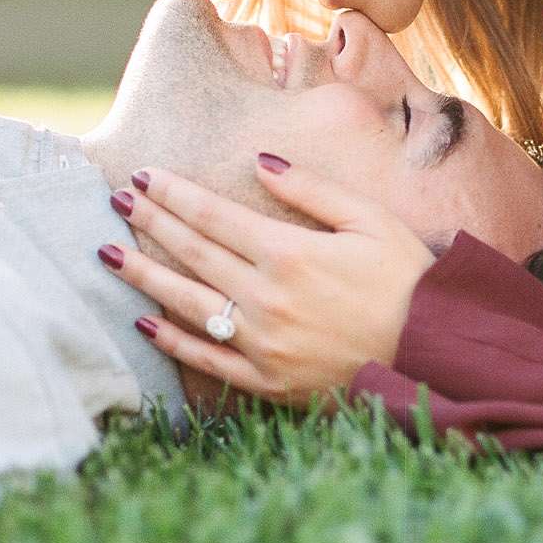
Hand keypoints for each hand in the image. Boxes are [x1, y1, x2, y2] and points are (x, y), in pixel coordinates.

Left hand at [101, 153, 434, 408]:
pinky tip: (146, 322)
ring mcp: (263, 343)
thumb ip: (312, 189)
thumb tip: (260, 160)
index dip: (175, 194)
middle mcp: (266, 298)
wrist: (435, 357)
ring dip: (144, 276)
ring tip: (108, 254)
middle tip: (115, 200)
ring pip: (187, 304)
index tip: (144, 175)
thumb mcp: (370, 220)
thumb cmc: (410, 280)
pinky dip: (174, 341)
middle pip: (193, 253)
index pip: (214, 216)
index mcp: (290, 253)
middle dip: (150, 222)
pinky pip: (209, 361)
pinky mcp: (268, 381)